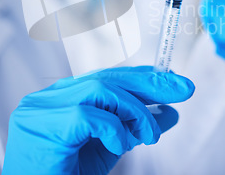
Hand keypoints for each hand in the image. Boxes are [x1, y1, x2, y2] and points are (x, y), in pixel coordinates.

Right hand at [2, 66, 194, 174]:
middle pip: (106, 78)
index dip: (140, 76)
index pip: (105, 77)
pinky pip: (88, 115)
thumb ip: (133, 128)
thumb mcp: (109, 148)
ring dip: (135, 111)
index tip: (171, 80)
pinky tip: (120, 144)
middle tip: (183, 90)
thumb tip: (169, 112)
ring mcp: (41, 108)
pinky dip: (113, 129)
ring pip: (100, 90)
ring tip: (149, 136)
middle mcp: (48, 97)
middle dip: (149, 83)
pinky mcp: (43, 124)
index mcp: (61, 98)